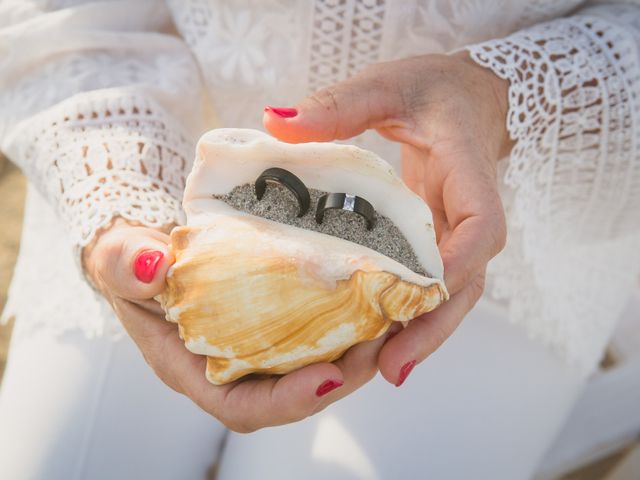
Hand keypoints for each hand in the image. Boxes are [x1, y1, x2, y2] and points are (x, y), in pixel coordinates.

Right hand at [83, 219, 391, 431]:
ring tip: (392, 318)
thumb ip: (127, 264)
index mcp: (193, 367)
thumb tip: (151, 265)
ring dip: (358, 348)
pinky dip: (347, 319)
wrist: (147, 247)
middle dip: (344, 374)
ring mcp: (257, 342)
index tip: (332, 377)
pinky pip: (316, 329)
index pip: (244, 404)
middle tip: (383, 341)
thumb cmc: (129, 261)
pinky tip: (372, 294)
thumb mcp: (119, 259)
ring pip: (315, 361)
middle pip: (296, 389)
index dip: (290, 400)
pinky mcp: (275, 317)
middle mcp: (233, 364)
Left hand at [264, 51, 508, 385]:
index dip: (460, 262)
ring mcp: (456, 231)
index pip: (481, 225)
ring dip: (422, 331)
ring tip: (383, 369)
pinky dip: (410, 312)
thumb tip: (274, 123)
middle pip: (466, 281)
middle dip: (433, 324)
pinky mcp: (439, 240)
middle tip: (393, 367)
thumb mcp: (387, 85)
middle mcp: (469, 212)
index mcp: (468, 171)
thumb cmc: (433, 89)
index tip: (425, 291)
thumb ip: (337, 104)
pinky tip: (378, 338)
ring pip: (452, 292)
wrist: (468, 98)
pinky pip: (432, 282)